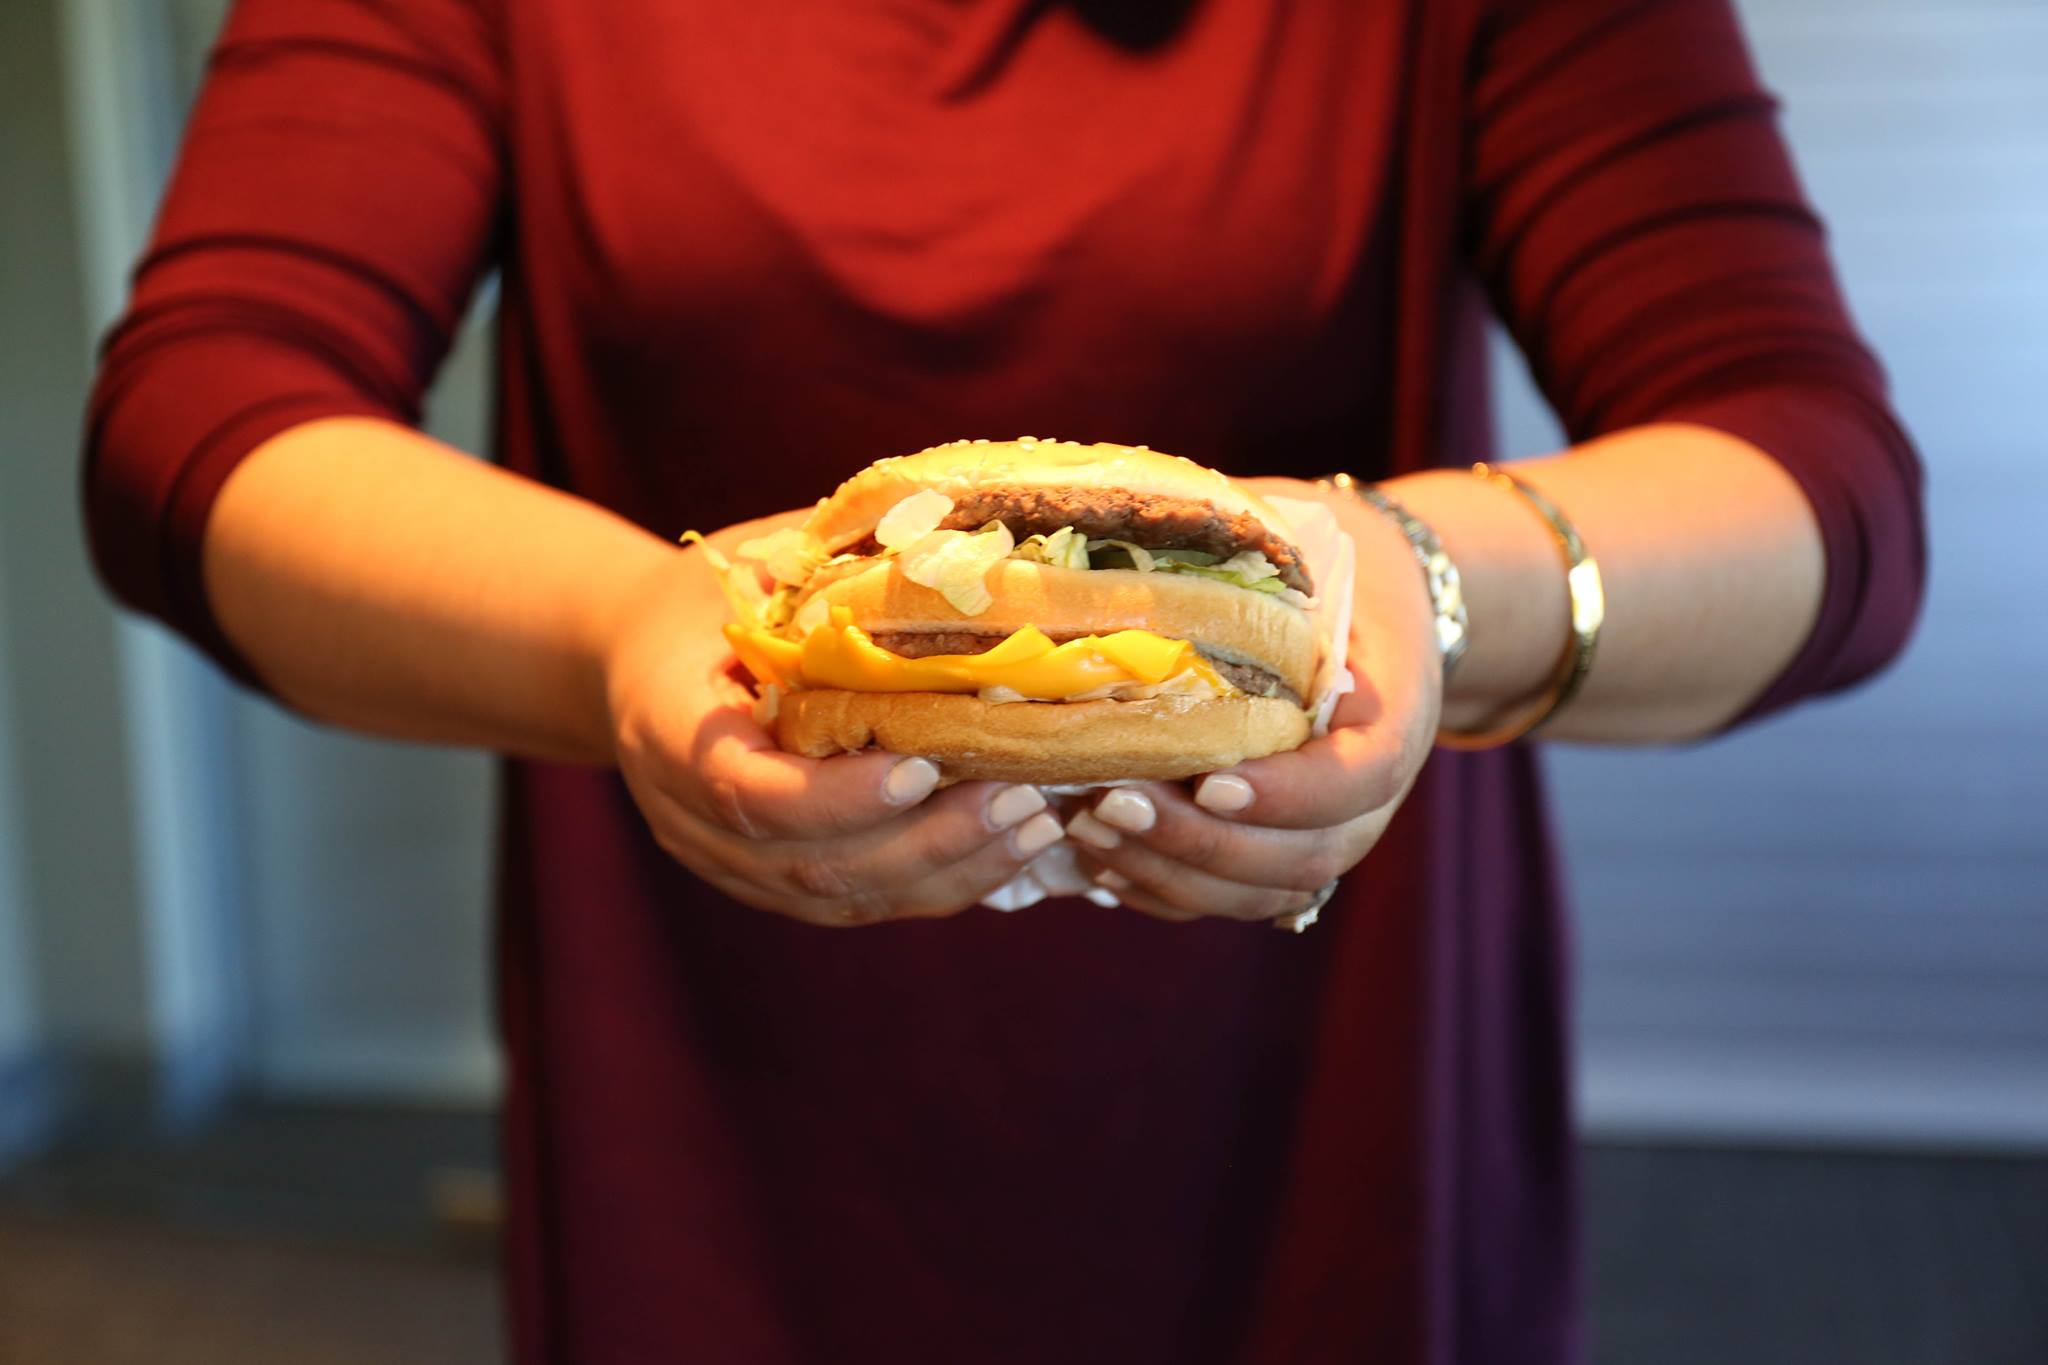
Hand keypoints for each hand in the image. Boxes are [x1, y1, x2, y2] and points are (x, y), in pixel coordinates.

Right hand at [602, 509, 1065, 925]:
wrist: (637, 657)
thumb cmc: (705, 598)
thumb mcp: (751, 563)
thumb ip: (832, 570)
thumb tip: (962, 549)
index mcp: (668, 727)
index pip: (748, 792)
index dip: (840, 796)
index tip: (926, 767)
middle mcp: (686, 816)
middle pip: (811, 863)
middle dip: (925, 840)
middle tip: (1017, 795)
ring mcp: (727, 863)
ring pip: (841, 898)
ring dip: (948, 870)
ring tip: (1034, 825)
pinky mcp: (769, 884)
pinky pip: (857, 904)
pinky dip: (938, 883)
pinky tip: (1007, 848)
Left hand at [1063, 476, 1442, 922]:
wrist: (1376, 601)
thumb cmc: (1324, 553)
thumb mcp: (1299, 529)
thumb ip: (1238, 532)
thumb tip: (1121, 513)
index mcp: (1393, 709)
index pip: (1359, 777)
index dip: (1287, 792)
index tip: (1210, 779)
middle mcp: (1372, 789)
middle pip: (1305, 855)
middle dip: (1204, 844)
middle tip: (1111, 805)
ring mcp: (1331, 829)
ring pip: (1267, 892)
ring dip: (1176, 876)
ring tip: (1089, 831)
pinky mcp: (1284, 848)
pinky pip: (1236, 901)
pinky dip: (1169, 892)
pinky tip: (1103, 860)